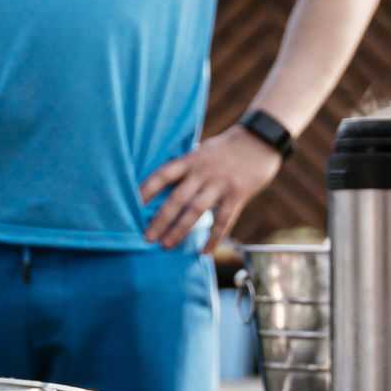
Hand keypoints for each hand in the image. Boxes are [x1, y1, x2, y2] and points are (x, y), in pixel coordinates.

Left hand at [139, 125, 283, 248]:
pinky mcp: (238, 194)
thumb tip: (164, 187)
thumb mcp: (203, 150)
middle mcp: (203, 171)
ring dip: (180, 230)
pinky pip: (224, 219)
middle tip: (146, 237)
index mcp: (191, 159)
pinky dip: (214, 237)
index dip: (146, 189)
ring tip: (167, 245)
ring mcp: (221, 183)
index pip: (163, 174)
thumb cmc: (227, 148)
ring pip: (197, 210)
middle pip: (177, 197)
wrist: (260, 140)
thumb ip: (187, 168)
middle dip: (160, 219)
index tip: (130, 204)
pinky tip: (205, 251)